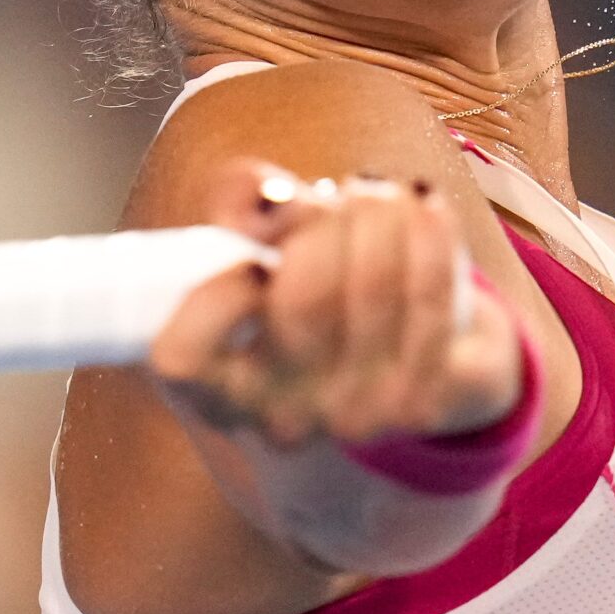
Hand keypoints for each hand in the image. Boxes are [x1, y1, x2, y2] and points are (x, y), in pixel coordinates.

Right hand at [146, 159, 524, 450]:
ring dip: (378, 215)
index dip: (218, 295)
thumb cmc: (308, 290)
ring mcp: (353, 416)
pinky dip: (428, 234)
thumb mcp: (256, 246)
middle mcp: (279, 417)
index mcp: (215, 388)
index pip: (185, 358)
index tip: (253, 258)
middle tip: (329, 199)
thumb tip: (268, 198)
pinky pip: (429, 298)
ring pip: (373, 287)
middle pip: (301, 299)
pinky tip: (423, 205)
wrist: (404, 359)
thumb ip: (242, 203)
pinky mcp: (420, 402)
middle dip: (321, 222)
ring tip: (374, 196)